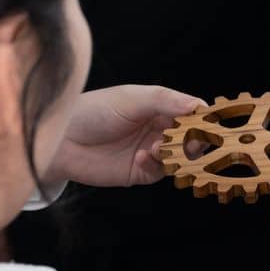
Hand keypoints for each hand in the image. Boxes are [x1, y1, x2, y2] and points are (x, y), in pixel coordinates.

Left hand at [41, 85, 201, 187]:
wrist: (62, 139)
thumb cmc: (95, 110)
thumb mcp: (132, 98)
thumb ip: (166, 100)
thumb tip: (199, 105)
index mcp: (160, 106)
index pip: (192, 112)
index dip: (202, 118)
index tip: (207, 122)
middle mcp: (158, 128)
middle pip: (192, 137)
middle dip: (195, 139)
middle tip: (191, 140)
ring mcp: (150, 151)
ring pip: (180, 156)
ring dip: (177, 153)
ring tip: (160, 147)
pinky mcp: (139, 171)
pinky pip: (160, 171)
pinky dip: (157, 164)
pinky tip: (142, 155)